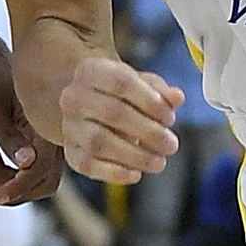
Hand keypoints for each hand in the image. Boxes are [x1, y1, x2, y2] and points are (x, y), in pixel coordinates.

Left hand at [0, 47, 62, 203]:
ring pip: (33, 182)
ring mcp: (44, 144)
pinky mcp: (33, 147)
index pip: (41, 170)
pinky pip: (24, 175)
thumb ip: (10, 137)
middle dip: (12, 187)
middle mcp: (52, 137)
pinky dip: (3, 174)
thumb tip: (29, 163)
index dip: (18, 187)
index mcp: (47, 123)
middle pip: (43, 182)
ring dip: (5, 180)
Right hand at [57, 55, 182, 184]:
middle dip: (147, 131)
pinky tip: (135, 174)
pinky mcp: (69, 152)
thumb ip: (160, 91)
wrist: (91, 109)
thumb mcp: (142, 85)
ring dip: (133, 155)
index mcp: (91, 70)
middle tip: (171, 145)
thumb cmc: (122, 95)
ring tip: (159, 162)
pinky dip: (112, 173)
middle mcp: (73, 97)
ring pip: (98, 142)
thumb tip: (177, 97)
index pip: (121, 82)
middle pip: (112, 113)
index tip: (170, 118)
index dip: (150, 101)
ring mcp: (69, 126)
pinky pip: (87, 165)